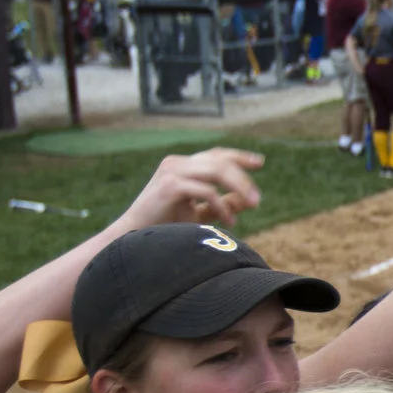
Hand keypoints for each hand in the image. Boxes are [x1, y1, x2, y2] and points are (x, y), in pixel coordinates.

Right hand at [119, 147, 264, 228]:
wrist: (133, 237)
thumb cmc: (164, 227)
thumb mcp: (198, 213)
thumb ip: (222, 205)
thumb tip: (248, 200)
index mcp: (182, 165)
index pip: (215, 154)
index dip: (238, 156)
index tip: (259, 162)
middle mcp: (177, 163)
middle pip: (220, 160)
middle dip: (243, 177)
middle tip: (257, 199)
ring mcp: (172, 172)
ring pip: (217, 170)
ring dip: (238, 188)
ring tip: (252, 204)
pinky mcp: (170, 186)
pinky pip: (207, 191)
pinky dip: (222, 207)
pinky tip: (230, 222)